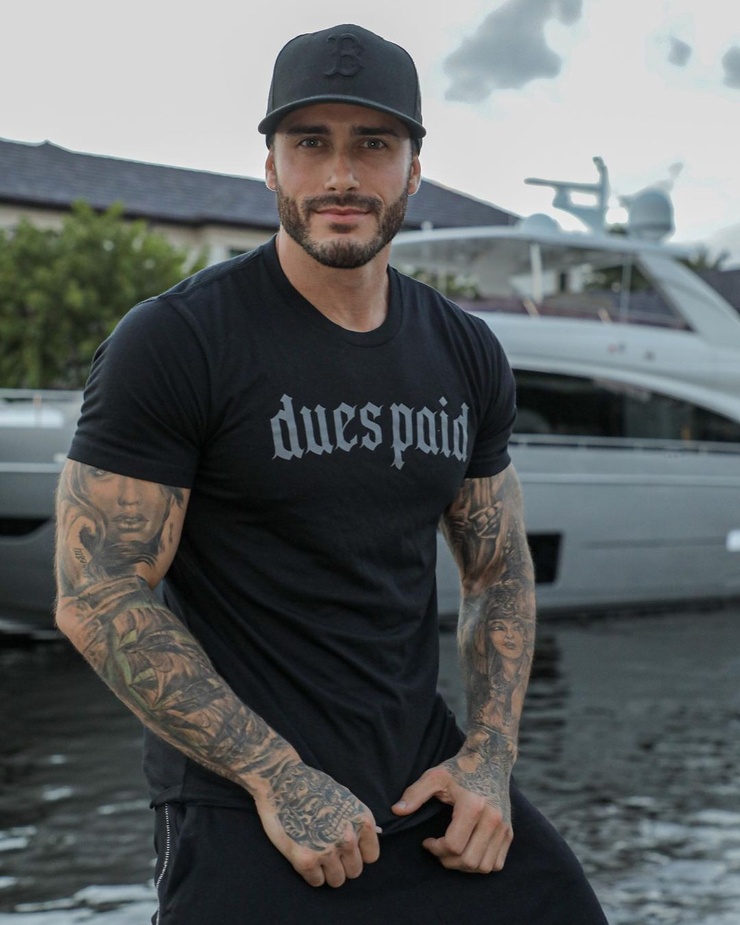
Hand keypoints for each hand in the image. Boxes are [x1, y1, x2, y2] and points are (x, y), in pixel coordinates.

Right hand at [255, 760, 380, 887]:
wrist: (282, 781)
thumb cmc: (313, 787)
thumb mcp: (345, 798)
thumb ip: (356, 821)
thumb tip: (369, 837)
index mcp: (361, 821)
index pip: (371, 856)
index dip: (358, 853)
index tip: (346, 848)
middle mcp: (348, 838)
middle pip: (355, 871)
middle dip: (342, 864)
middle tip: (328, 852)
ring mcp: (328, 851)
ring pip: (337, 880)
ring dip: (327, 872)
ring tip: (316, 855)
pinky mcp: (306, 860)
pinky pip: (316, 882)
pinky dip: (311, 874)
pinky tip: (304, 856)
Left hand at [392, 747, 512, 873]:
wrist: (490, 759)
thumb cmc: (459, 769)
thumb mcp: (435, 776)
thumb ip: (415, 794)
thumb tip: (397, 810)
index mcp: (473, 806)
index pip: (454, 845)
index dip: (435, 849)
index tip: (427, 841)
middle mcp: (492, 818)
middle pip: (469, 860)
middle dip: (448, 861)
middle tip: (437, 849)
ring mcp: (503, 826)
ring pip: (484, 866)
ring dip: (464, 867)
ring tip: (451, 852)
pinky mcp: (509, 831)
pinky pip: (497, 863)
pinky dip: (481, 865)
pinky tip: (467, 851)